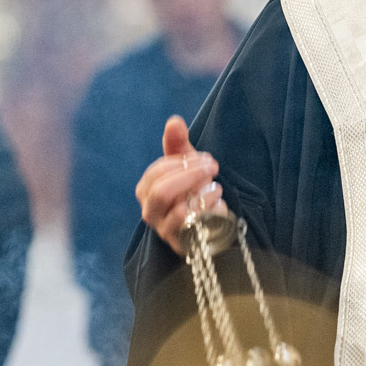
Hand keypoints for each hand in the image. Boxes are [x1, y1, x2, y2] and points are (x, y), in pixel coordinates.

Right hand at [136, 115, 225, 253]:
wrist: (209, 223)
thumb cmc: (192, 190)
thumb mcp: (186, 166)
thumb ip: (177, 144)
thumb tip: (174, 121)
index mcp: (146, 190)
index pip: (156, 172)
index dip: (181, 163)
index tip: (204, 158)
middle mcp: (150, 212)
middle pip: (161, 193)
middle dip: (190, 176)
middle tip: (212, 168)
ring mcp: (166, 230)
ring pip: (178, 212)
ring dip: (202, 195)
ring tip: (216, 187)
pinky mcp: (183, 244)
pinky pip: (196, 227)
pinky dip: (210, 211)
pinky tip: (219, 203)